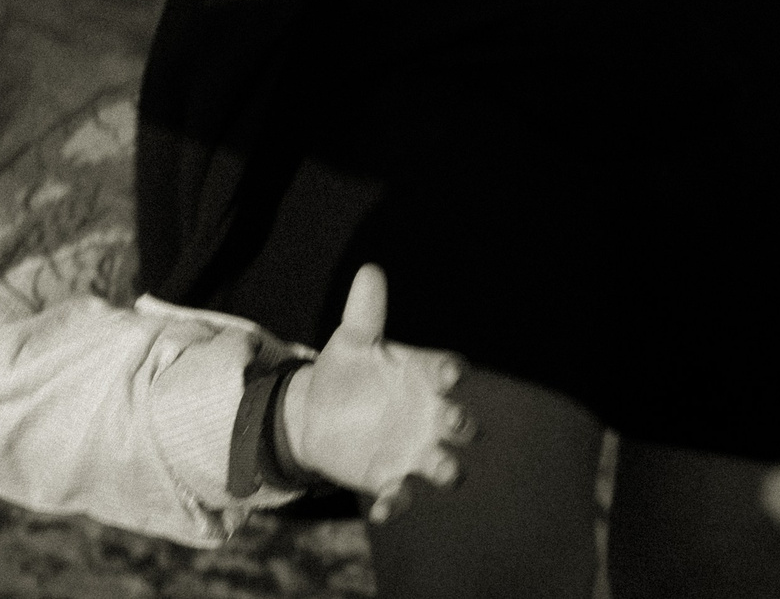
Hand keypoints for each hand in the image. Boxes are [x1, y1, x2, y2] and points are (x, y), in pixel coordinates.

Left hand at [282, 265, 472, 522]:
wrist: (318, 410)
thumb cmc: (348, 370)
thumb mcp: (352, 340)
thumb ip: (364, 311)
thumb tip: (371, 270)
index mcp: (421, 377)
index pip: (445, 372)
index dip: (449, 373)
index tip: (449, 373)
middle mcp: (427, 417)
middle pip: (458, 424)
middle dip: (462, 425)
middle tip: (456, 422)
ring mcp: (412, 451)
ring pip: (444, 467)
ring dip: (446, 469)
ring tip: (441, 469)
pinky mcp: (390, 479)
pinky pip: (399, 497)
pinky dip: (394, 504)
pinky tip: (380, 508)